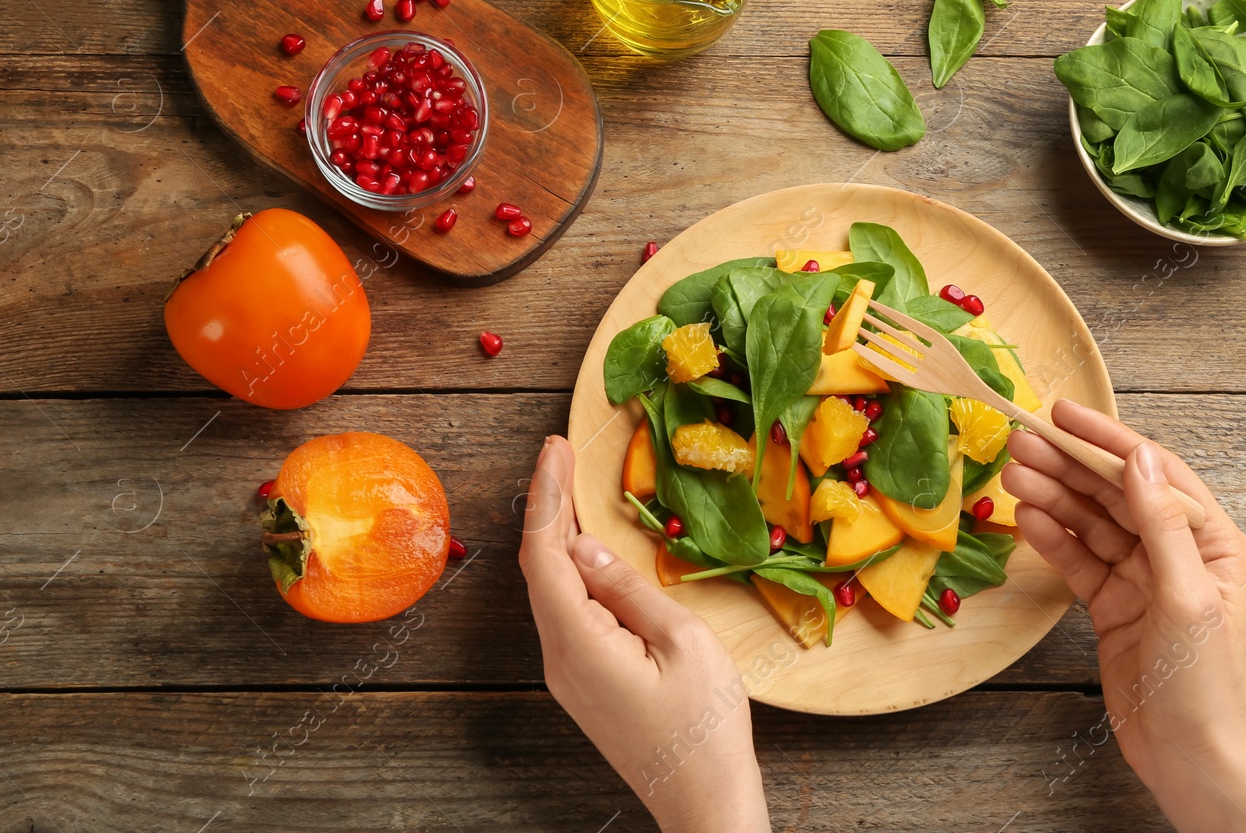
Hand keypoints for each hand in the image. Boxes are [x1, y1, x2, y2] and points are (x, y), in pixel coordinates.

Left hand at [518, 436, 770, 832]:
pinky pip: (568, 612)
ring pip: (552, 589)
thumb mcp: (683, 642)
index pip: (545, 552)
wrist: (703, 800)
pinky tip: (589, 548)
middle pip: (540, 567)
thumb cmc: (705, 726)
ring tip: (572, 486)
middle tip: (562, 452)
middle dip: (548, 505)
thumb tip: (588, 546)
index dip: (546, 494)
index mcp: (578, 642)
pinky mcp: (584, 683)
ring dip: (558, 535)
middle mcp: (559, 657)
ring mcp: (568, 673)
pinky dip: (573, 569)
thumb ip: (628, 589)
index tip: (555, 448)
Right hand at [1003, 401, 1245, 832]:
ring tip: (1013, 476)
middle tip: (1019, 444)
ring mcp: (1142, 578)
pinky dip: (1053, 539)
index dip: (1106, 440)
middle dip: (1069, 467)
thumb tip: (1138, 457)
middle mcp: (1178, 551)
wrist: (1193, 758)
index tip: (1061, 415)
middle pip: (1115, 494)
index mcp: (1212, 540)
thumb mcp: (1187, 597)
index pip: (1153, 473)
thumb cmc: (1205, 683)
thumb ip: (1160, 525)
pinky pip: (1079, 561)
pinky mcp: (1113, 606)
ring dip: (1053, 498)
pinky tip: (1027, 520)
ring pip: (1092, 524)